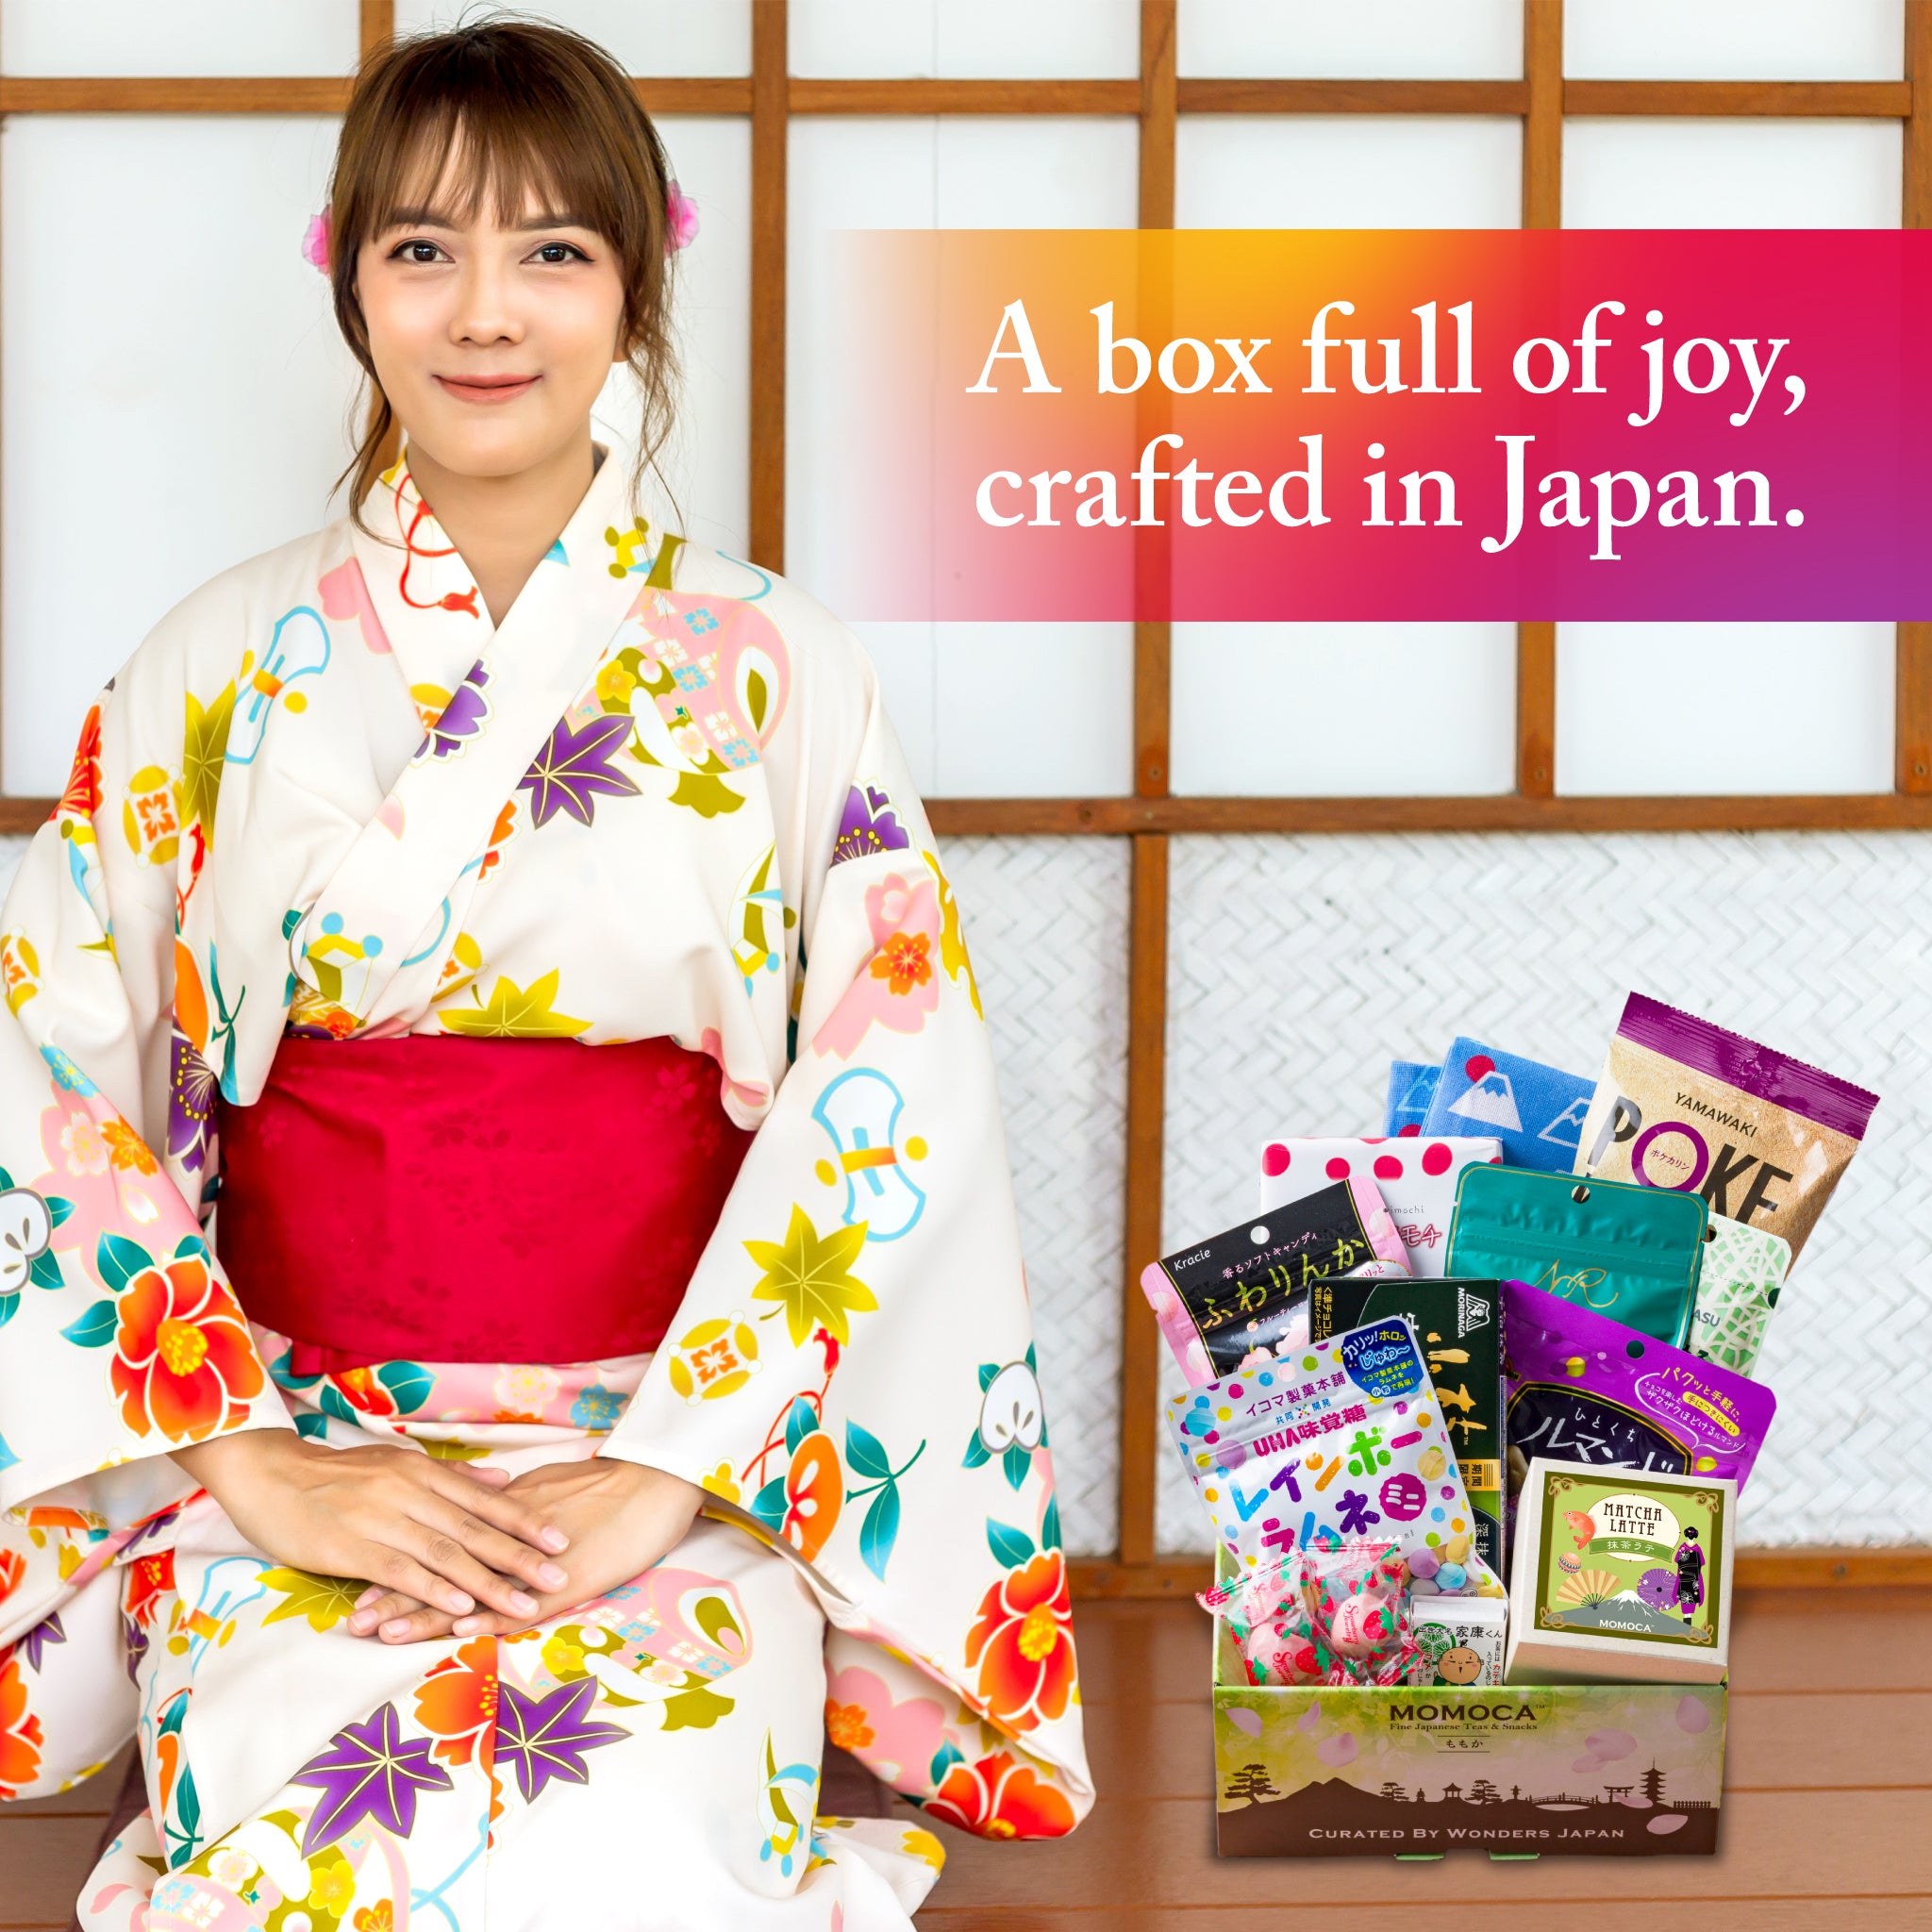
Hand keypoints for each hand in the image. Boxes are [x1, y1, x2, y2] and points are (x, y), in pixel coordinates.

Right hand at [171, 1427, 572, 1626]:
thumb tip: (501, 1481)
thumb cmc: (337, 1475)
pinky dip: (433, 1589)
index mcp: (422, 1472)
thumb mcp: (397, 1465)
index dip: (524, 1521)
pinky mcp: (351, 1546)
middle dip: (519, 1556)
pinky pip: (400, 1570)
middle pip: (473, 1528)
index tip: (560, 1540)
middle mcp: (409, 1492)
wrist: (270, 1474)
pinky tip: (460, 1608)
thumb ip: (450, 1477)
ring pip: (444, 1553)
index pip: (484, 1500)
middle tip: (557, 1577)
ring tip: (521, 1604)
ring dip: (487, 1582)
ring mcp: (381, 1519)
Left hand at [348, 1457, 701, 1643]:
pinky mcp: (571, 1578)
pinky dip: (492, 1615)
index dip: (402, 1563)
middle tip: (353, 1619)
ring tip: (382, 1631)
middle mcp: (512, 1537)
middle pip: (446, 1567)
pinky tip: (460, 1629)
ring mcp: (539, 1560)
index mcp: (507, 1516)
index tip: (361, 1581)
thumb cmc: (615, 1488)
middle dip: (397, 1594)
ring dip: (426, 1612)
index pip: (443, 1542)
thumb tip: (487, 1516)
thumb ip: (517, 1509)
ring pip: (474, 1587)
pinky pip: (526, 1600)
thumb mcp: (555, 1494)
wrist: (660, 1478)